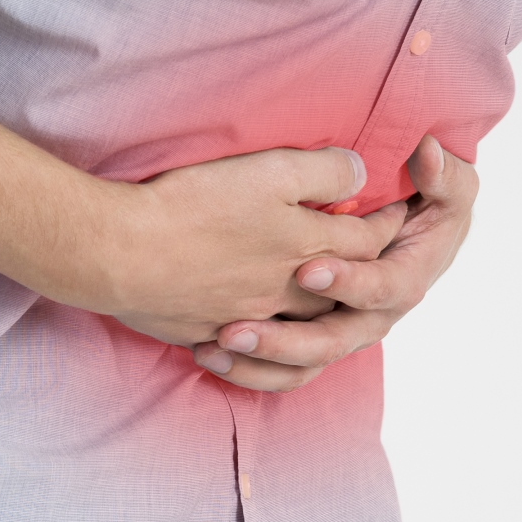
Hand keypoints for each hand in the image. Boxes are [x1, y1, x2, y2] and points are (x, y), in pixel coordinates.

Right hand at [99, 147, 408, 346]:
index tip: (400, 210)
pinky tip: (254, 335)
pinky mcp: (208, 331)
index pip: (368, 240)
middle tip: (372, 261)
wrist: (120, 253)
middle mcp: (287, 290)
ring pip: (300, 327)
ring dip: (316, 317)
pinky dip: (263, 346)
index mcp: (308, 246)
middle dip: (362, 274)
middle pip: (340, 288)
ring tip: (318, 304)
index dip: (387, 222)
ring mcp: (249, 317)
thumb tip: (360, 173)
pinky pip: (250, 350)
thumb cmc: (194, 206)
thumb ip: (323, 172)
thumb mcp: (269, 171)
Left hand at [190, 135, 476, 391]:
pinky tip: (205, 351)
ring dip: (260, 360)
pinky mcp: (312, 339)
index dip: (350, 282)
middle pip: (334, 340)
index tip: (309, 271)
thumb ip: (442, 174)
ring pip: (304, 363)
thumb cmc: (427, 203)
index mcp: (405, 278)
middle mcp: (373, 314)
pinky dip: (248, 370)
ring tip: (216, 344)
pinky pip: (283, 371)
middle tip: (236, 329)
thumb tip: (427, 152)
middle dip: (286, 339)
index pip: (382, 288)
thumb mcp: (444, 185)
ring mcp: (341, 330)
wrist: (409, 229)